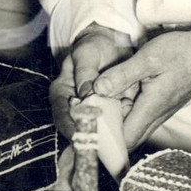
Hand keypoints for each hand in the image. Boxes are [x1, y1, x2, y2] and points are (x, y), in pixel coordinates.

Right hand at [49, 23, 133, 139]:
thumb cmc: (93, 47)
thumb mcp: (86, 53)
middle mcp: (74, 106)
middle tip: (102, 145)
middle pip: (78, 128)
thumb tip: (87, 93)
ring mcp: (92, 111)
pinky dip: (120, 128)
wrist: (109, 45)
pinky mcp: (108, 113)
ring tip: (117, 142)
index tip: (82, 134)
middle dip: (91, 138)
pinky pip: (113, 125)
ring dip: (107, 136)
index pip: (61, 115)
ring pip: (97, 130)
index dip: (71, 128)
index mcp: (61, 92)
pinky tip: (129, 131)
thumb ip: (85, 72)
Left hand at [93, 27, 190, 148]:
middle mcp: (158, 115)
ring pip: (135, 125)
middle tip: (90, 117)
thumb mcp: (148, 58)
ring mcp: (162, 110)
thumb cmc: (182, 52)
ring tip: (98, 104)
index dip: (106, 141)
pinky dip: (127, 110)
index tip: (88, 129)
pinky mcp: (163, 103)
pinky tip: (117, 95)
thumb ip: (121, 76)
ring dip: (117, 119)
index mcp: (152, 108)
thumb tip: (96, 90)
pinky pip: (142, 114)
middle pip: (129, 137)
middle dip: (109, 133)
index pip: (126, 140)